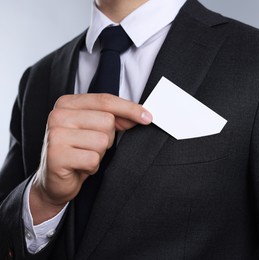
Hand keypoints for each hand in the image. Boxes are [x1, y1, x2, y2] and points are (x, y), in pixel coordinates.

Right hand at [29, 94, 151, 223]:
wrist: (54, 181)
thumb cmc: (77, 152)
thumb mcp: (96, 130)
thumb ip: (116, 119)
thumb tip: (142, 116)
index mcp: (67, 103)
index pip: (106, 100)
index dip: (130, 109)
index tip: (148, 117)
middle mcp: (58, 115)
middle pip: (106, 121)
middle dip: (107, 138)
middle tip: (90, 146)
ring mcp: (55, 134)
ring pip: (102, 141)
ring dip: (99, 154)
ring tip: (83, 156)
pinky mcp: (56, 155)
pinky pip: (93, 159)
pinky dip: (91, 167)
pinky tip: (79, 167)